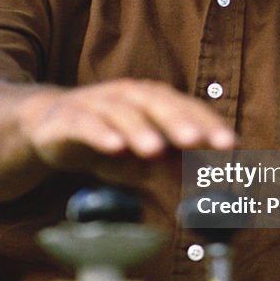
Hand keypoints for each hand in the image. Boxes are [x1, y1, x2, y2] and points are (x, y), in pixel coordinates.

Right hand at [24, 79, 236, 183]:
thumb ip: (175, 166)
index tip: (230, 145)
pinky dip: (100, 133)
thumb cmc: (109, 141)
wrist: (49, 129)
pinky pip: (85, 123)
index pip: (188, 108)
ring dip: (140, 129)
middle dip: (179, 121)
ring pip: (122, 112)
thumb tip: (209, 183)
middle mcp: (130, 97)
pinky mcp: (69, 118)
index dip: (209, 124)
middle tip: (197, 141)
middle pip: (158, 103)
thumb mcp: (145, 160)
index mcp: (155, 102)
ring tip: (156, 149)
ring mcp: (98, 104)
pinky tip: (114, 147)